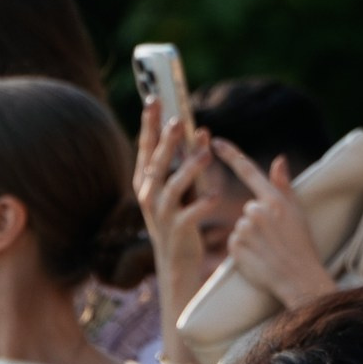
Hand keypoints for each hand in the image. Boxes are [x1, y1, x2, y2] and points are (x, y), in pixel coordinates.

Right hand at [137, 108, 220, 314]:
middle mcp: (147, 196)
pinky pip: (190, 215)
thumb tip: (203, 131)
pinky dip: (203, 205)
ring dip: (188, 169)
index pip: (146, 147)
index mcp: (145, 182)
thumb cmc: (180, 219)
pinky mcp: (177, 232)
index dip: (149, 124)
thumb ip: (189, 160)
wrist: (176, 263)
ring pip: (172, 187)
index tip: (155, 99)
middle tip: (180, 121)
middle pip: (156, 163)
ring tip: (206, 155)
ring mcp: (160, 215)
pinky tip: (217, 197)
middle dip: (167, 141)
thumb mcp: (181, 188)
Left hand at [206, 139, 333, 309]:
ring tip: (268, 250)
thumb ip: (284, 185)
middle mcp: (257, 211)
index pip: (248, 170)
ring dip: (251, 237)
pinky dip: (244, 250)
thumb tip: (278, 159)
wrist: (299, 278)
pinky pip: (234, 243)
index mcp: (274, 200)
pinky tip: (259, 258)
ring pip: (240, 226)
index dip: (230, 154)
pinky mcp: (235, 247)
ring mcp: (245, 229)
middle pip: (248, 208)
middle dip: (258, 221)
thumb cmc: (302, 246)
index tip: (215, 142)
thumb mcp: (298, 212)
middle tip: (276, 238)